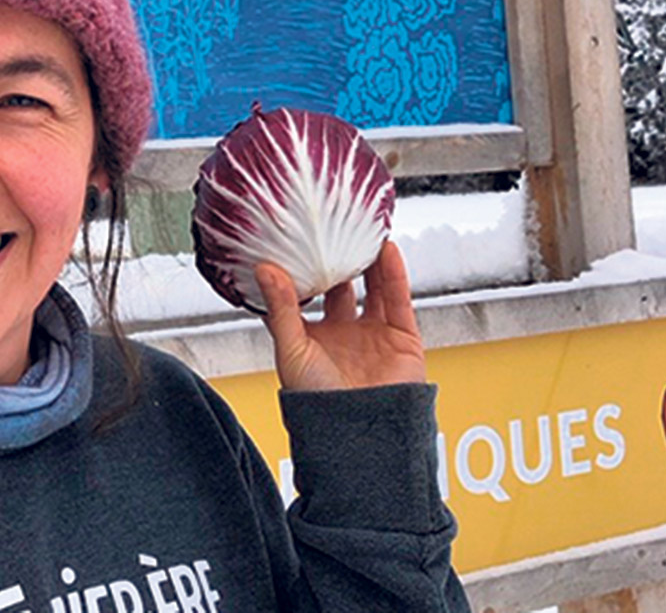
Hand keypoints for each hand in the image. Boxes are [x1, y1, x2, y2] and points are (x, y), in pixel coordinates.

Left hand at [256, 241, 426, 391]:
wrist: (359, 431)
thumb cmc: (317, 402)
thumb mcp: (290, 347)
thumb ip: (280, 306)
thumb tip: (264, 268)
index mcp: (310, 339)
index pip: (303, 298)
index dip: (300, 273)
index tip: (293, 242)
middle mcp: (341, 335)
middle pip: (340, 289)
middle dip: (336, 264)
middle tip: (329, 232)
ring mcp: (372, 335)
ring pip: (372, 290)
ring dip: (369, 263)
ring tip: (362, 233)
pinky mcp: (401, 338)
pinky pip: (398, 299)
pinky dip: (394, 274)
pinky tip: (387, 249)